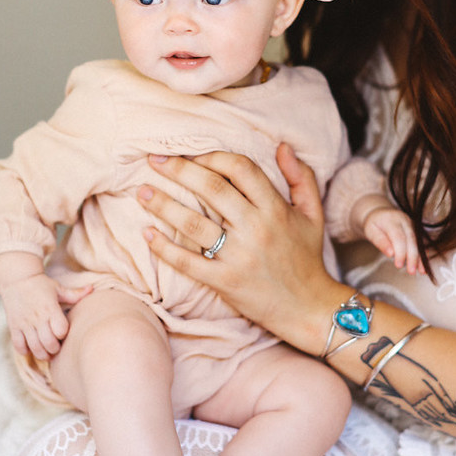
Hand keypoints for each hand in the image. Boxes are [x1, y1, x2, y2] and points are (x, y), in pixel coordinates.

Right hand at [0, 273, 91, 359]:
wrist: (17, 279)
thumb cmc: (41, 285)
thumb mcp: (58, 288)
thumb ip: (75, 294)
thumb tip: (92, 289)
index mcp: (50, 308)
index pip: (60, 330)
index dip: (63, 334)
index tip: (63, 333)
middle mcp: (37, 317)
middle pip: (48, 342)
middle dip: (54, 349)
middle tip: (56, 348)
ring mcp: (25, 323)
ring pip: (34, 347)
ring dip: (42, 354)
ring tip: (46, 353)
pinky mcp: (14, 326)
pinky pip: (18, 345)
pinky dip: (25, 351)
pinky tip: (30, 349)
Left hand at [138, 144, 348, 352]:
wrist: (309, 309)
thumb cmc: (307, 259)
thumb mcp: (313, 214)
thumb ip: (302, 177)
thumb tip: (282, 146)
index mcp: (276, 209)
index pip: (240, 169)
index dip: (213, 156)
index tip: (191, 154)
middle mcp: (257, 228)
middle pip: (211, 189)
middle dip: (179, 170)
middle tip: (154, 160)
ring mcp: (240, 256)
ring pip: (194, 223)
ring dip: (163, 204)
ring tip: (142, 192)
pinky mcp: (226, 282)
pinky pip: (188, 262)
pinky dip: (165, 248)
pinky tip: (147, 234)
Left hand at [363, 207, 424, 274]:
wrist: (380, 214)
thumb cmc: (374, 224)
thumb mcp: (371, 231)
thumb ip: (380, 241)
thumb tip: (390, 253)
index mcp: (392, 220)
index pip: (398, 237)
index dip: (400, 252)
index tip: (399, 265)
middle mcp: (405, 221)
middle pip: (411, 240)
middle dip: (412, 257)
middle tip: (411, 271)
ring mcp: (413, 225)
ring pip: (419, 242)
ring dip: (421, 258)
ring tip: (421, 271)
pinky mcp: (416, 231)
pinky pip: (422, 244)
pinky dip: (423, 255)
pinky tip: (423, 266)